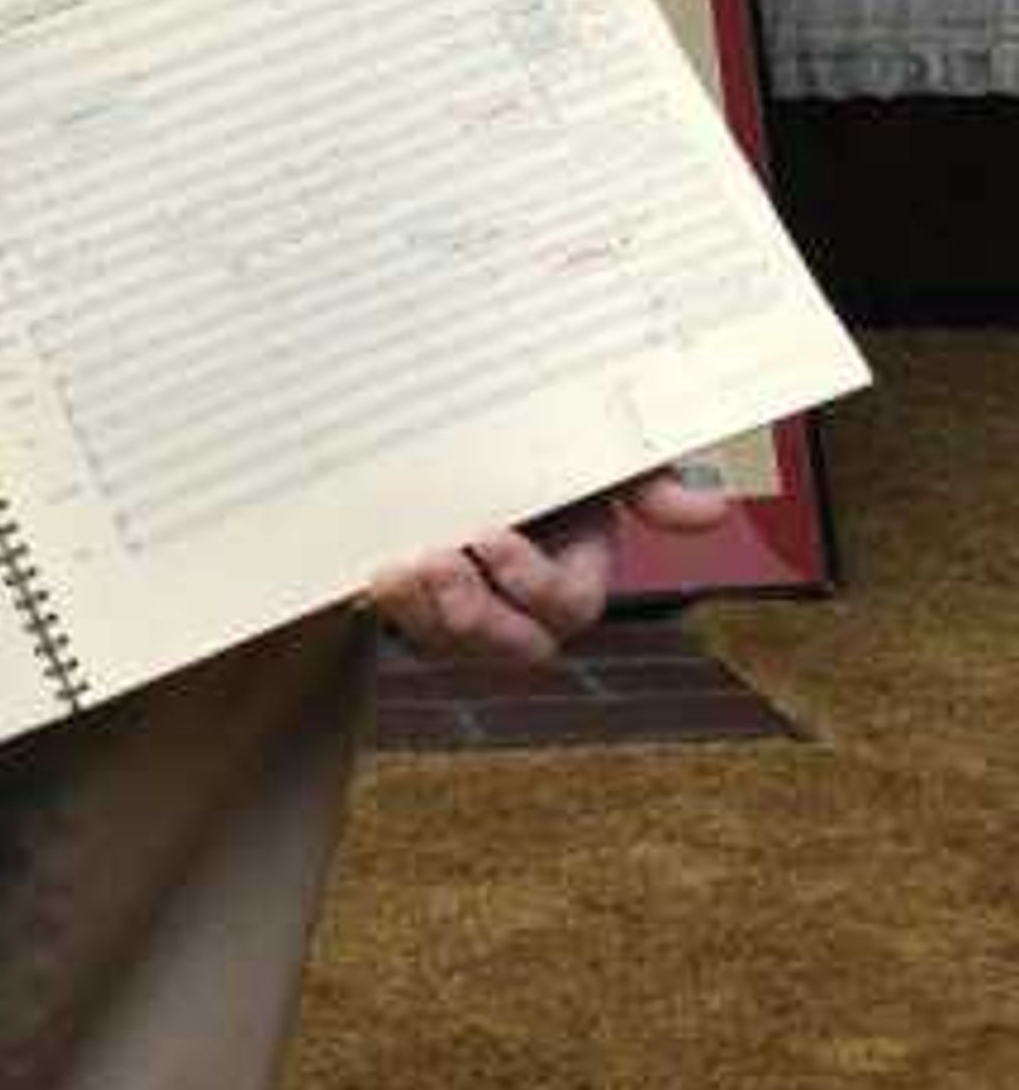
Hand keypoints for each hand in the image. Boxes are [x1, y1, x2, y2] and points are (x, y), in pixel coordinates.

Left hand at [355, 462, 727, 669]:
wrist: (447, 443)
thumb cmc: (533, 450)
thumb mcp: (590, 455)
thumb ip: (646, 478)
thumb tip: (713, 511)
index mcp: (576, 572)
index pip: (568, 603)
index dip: (530, 582)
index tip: (488, 538)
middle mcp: (526, 609)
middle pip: (514, 644)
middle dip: (474, 613)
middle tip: (435, 563)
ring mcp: (469, 615)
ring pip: (454, 645)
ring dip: (426, 615)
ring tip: (396, 571)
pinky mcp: (418, 608)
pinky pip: (407, 629)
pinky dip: (391, 607)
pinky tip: (375, 573)